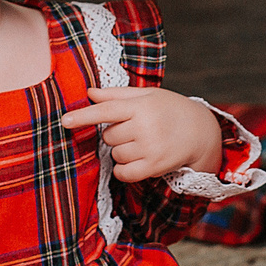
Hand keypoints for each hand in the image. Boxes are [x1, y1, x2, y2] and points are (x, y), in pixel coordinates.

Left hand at [58, 87, 224, 182]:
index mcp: (141, 106)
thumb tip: (89, 93)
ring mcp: (150, 148)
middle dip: (116, 134)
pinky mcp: (154, 167)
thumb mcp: (147, 95)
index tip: (64, 121)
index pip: (106, 111)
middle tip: (136, 129)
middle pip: (108, 136)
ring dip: (122, 151)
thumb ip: (117, 95)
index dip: (83, 116)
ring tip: (143, 142)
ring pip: (115, 155)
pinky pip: (123, 173)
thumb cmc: (170, 109)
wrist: (201, 131)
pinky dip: (124, 169)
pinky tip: (138, 160)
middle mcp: (145, 127)